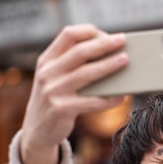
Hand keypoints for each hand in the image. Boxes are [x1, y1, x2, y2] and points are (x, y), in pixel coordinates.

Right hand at [20, 24, 127, 163]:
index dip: (89, 31)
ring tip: (125, 61)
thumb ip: (72, 65)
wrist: (37, 131)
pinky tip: (121, 96)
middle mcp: (48, 73)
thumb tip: (109, 55)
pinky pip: (91, 102)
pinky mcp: (61, 110)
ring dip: (109, 66)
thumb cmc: (54, 100)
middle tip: (122, 40)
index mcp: (46, 60)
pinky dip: (108, 99)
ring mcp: (53, 91)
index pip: (67, 35)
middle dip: (103, 44)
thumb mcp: (54, 78)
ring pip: (86, 74)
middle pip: (80, 51)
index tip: (106, 34)